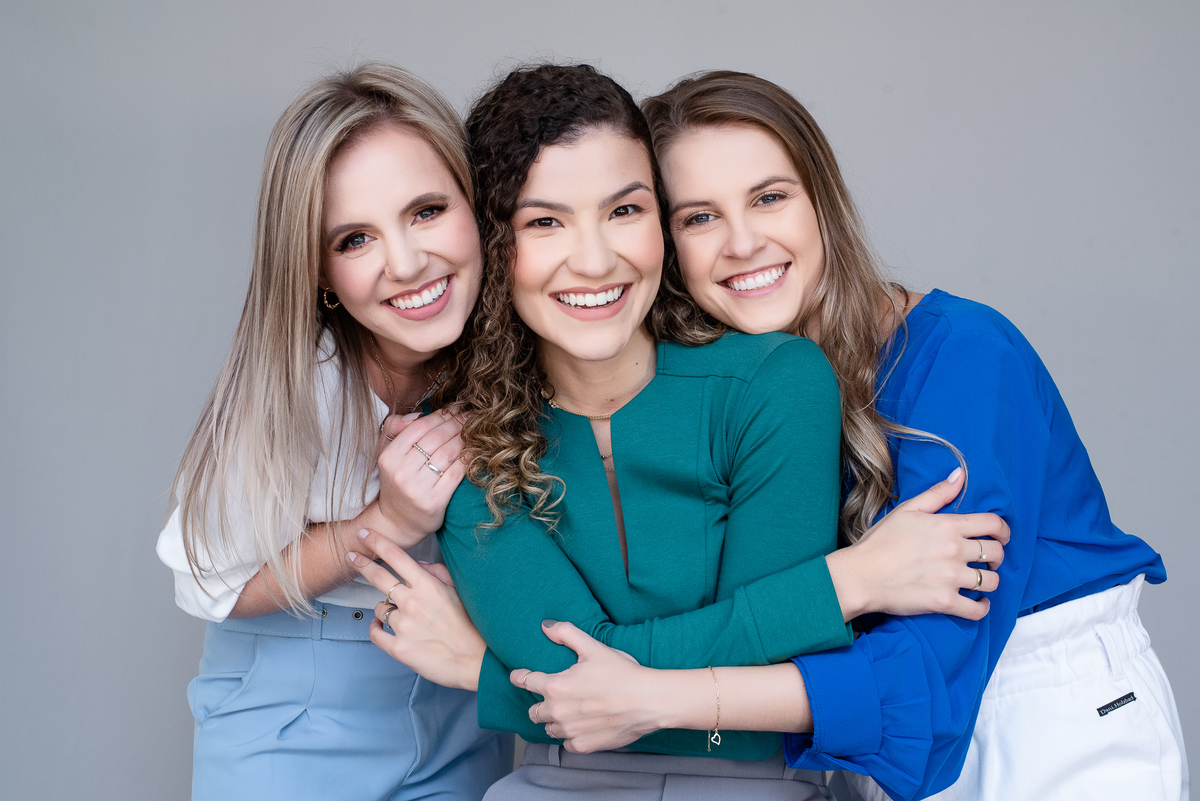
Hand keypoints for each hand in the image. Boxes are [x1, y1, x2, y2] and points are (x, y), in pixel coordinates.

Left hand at [346, 529, 484, 690]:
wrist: (477, 661)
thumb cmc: (473, 626)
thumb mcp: (460, 591)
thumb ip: (438, 573)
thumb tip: (419, 565)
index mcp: (428, 586)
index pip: (396, 556)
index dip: (377, 542)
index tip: (364, 534)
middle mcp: (412, 603)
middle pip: (378, 576)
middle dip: (362, 563)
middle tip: (352, 556)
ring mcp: (404, 626)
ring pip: (379, 608)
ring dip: (386, 608)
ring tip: (404, 617)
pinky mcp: (399, 648)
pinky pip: (375, 632)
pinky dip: (377, 628)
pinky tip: (383, 626)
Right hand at [373, 409, 465, 547]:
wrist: (396, 522)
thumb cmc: (397, 483)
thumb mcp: (388, 456)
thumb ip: (395, 430)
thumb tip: (417, 414)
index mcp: (389, 457)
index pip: (419, 428)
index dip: (441, 415)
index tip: (456, 408)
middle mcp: (401, 472)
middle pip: (436, 439)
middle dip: (457, 423)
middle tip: (471, 416)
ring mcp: (418, 488)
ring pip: (447, 454)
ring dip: (464, 438)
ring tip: (474, 429)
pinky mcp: (434, 501)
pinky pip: (456, 473)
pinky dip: (468, 459)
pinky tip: (475, 450)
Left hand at [512, 621, 660, 753]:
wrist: (648, 701)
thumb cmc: (622, 673)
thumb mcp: (593, 647)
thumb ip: (566, 633)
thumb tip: (546, 626)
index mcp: (556, 686)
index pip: (526, 682)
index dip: (519, 677)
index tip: (518, 676)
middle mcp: (558, 712)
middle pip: (534, 711)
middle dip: (539, 703)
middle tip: (553, 696)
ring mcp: (570, 731)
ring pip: (550, 728)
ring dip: (555, 720)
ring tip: (569, 711)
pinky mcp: (584, 746)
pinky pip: (567, 743)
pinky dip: (571, 735)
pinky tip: (582, 725)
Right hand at [827, 467, 1009, 620]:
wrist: (861, 575)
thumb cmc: (880, 542)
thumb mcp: (907, 510)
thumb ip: (937, 493)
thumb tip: (961, 474)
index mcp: (947, 526)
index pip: (993, 524)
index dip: (1003, 530)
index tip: (1001, 537)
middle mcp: (953, 551)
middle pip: (996, 553)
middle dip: (996, 556)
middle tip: (987, 560)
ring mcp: (950, 578)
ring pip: (991, 581)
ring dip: (989, 581)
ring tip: (980, 581)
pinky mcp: (944, 602)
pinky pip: (977, 610)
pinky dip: (981, 608)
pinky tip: (977, 603)